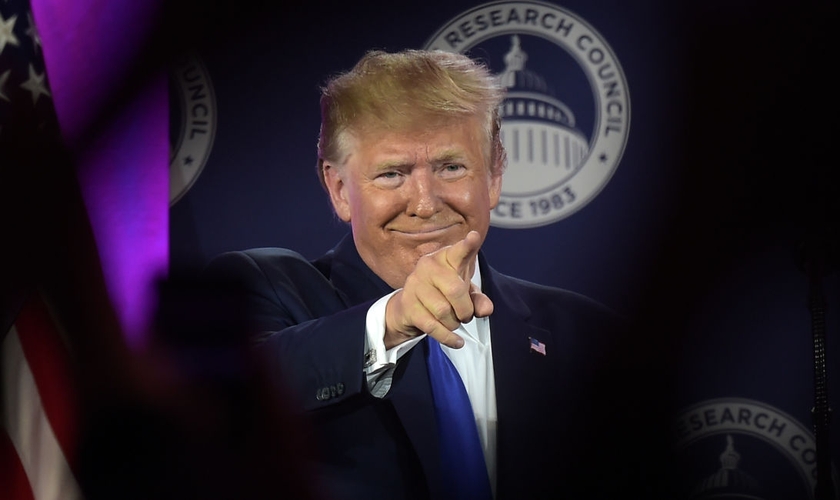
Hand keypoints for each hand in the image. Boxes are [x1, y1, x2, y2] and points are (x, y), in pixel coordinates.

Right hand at [384, 231, 493, 348]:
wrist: (408, 307)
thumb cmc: (441, 293)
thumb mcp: (464, 293)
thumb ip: (478, 299)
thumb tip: (486, 309)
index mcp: (445, 258)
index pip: (459, 251)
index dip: (467, 245)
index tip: (474, 237)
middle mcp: (428, 266)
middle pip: (455, 290)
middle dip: (465, 309)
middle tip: (465, 315)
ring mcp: (415, 285)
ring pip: (444, 311)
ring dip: (455, 323)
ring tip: (454, 321)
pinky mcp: (408, 305)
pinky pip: (433, 326)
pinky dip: (448, 337)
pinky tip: (457, 341)